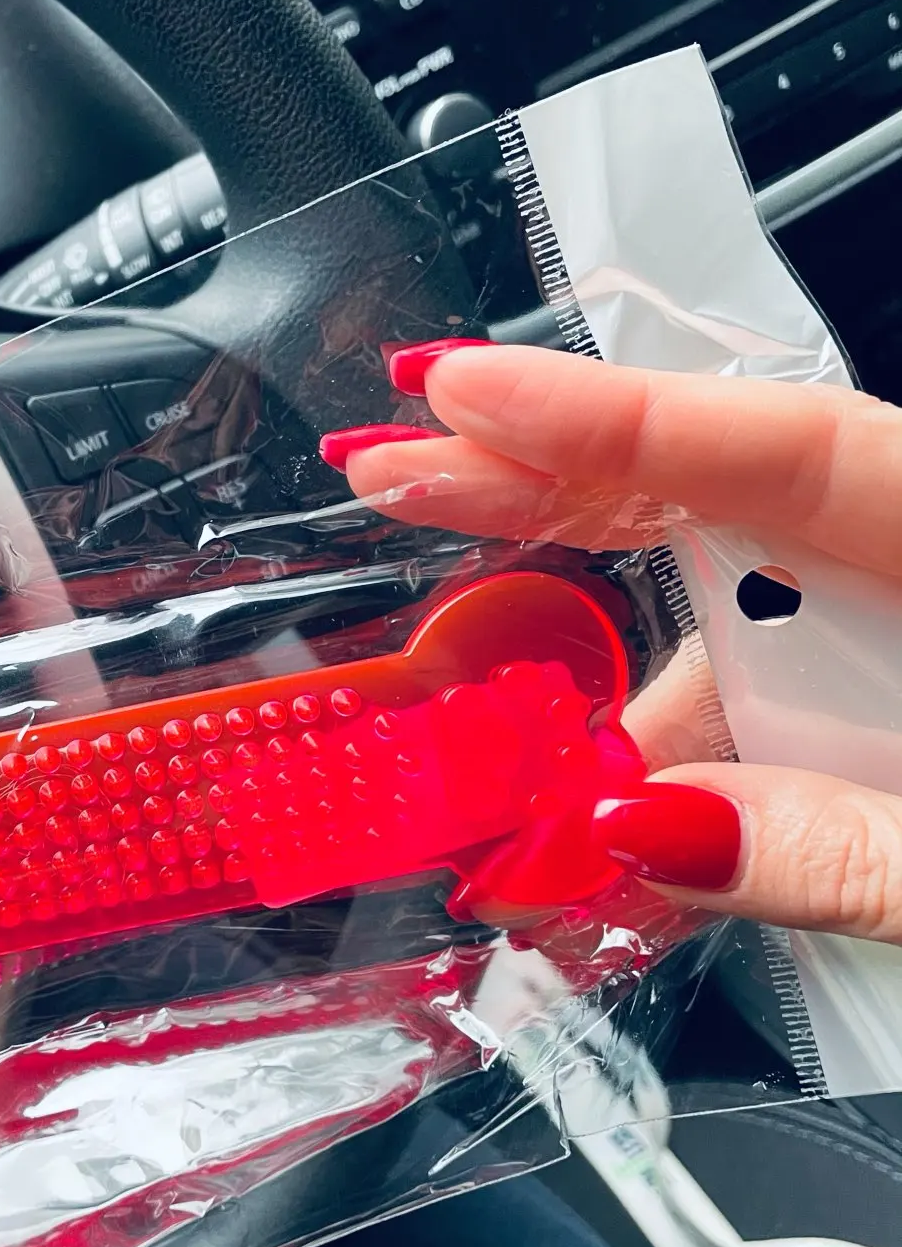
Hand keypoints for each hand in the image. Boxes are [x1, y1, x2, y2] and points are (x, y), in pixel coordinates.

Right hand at [324, 341, 901, 944]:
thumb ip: (840, 850)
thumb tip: (644, 824)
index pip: (791, 447)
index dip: (613, 419)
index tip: (460, 396)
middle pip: (727, 494)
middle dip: (549, 486)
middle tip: (395, 472)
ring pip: (740, 631)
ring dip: (617, 707)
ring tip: (498, 794)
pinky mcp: (893, 705)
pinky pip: (776, 709)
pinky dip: (688, 765)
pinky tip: (610, 830)